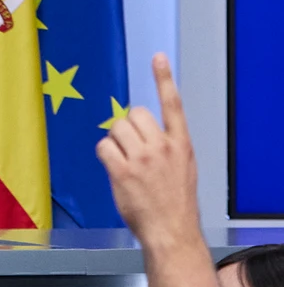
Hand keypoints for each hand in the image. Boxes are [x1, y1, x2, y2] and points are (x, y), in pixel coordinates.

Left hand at [97, 53, 199, 251]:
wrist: (171, 229)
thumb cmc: (174, 200)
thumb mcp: (183, 166)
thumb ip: (166, 145)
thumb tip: (145, 131)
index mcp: (181, 143)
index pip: (172, 104)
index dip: (164, 79)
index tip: (157, 57)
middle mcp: (162, 146)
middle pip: (134, 114)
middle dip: (128, 127)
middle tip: (132, 149)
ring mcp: (142, 159)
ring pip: (116, 129)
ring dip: (115, 141)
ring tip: (125, 161)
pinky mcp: (123, 171)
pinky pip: (104, 147)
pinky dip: (105, 154)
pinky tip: (114, 168)